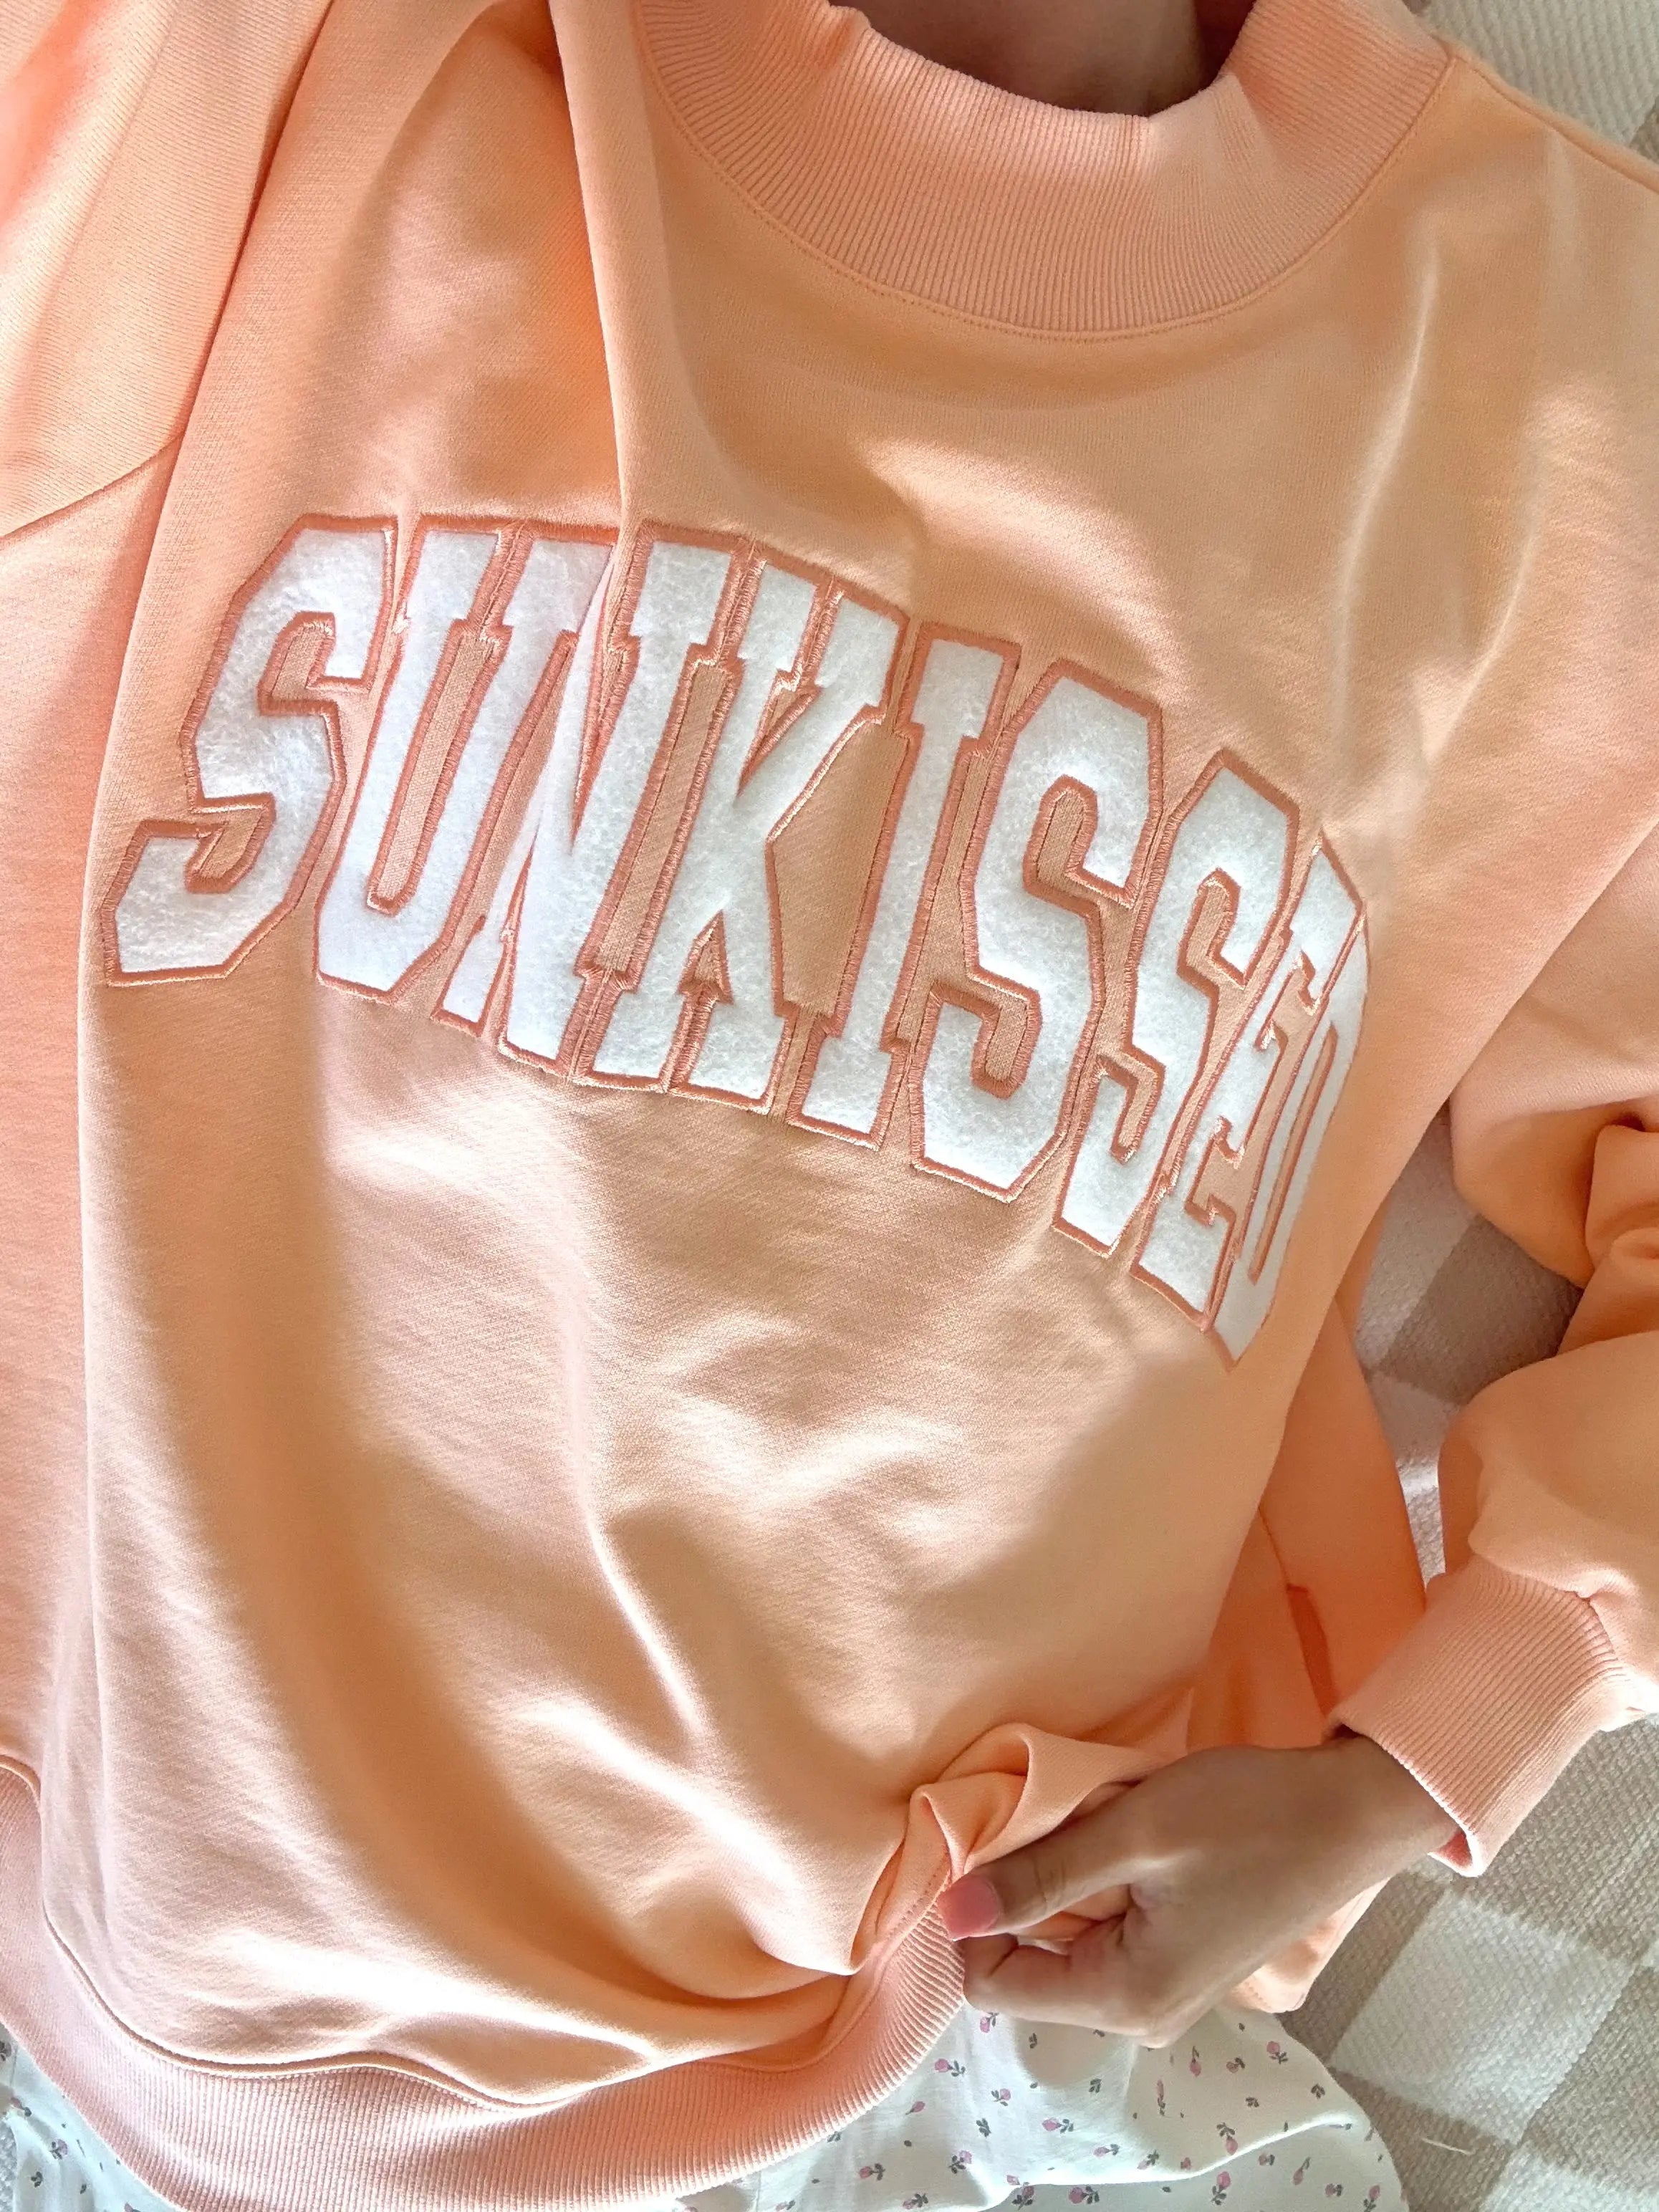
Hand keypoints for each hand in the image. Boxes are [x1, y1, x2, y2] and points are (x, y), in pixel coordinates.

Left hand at [934, 1731, 1459, 2046]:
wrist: (1350, 1814)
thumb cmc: (1248, 1816)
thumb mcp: (1132, 1832)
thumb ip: (1039, 1875)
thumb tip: (949, 1910)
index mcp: (1126, 1998)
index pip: (994, 1984)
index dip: (975, 1915)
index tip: (992, 1842)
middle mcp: (1141, 2015)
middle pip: (1029, 1966)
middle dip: (1022, 1893)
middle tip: (1051, 1820)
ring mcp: (1165, 1993)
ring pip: (1066, 1943)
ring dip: (1062, 1882)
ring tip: (1095, 1823)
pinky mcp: (1182, 1961)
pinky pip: (1105, 1932)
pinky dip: (1097, 1884)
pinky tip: (1125, 1837)